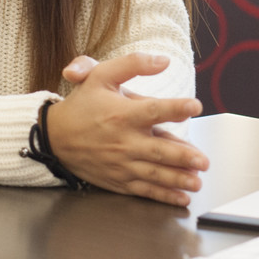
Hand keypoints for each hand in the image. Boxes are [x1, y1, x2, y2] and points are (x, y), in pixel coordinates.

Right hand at [47, 53, 207, 205]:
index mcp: (122, 114)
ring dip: (178, 180)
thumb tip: (164, 60)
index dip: (175, 108)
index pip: (154, 110)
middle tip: (203, 161)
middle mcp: (124, 141)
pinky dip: (163, 196)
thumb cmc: (82, 105)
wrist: (54, 137)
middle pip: (158, 150)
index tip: (195, 106)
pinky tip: (181, 198)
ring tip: (197, 183)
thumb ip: (133, 64)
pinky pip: (144, 189)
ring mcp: (121, 163)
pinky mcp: (118, 180)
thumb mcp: (101, 76)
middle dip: (183, 157)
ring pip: (154, 174)